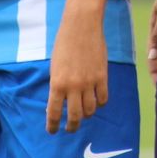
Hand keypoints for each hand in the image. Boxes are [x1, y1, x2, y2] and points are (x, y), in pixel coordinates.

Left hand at [47, 14, 108, 132]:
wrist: (81, 26)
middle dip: (72, 126)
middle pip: (74, 116)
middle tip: (71, 128)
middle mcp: (73, 86)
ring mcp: (89, 82)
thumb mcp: (55, 66)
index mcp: (57, 83)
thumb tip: (58, 102)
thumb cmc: (64, 43)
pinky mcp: (102, 77)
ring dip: (86, 115)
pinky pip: (103, 99)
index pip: (54, 112)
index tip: (52, 131)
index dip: (53, 125)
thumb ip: (57, 84)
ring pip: (90, 110)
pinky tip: (96, 102)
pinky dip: (100, 104)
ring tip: (84, 115)